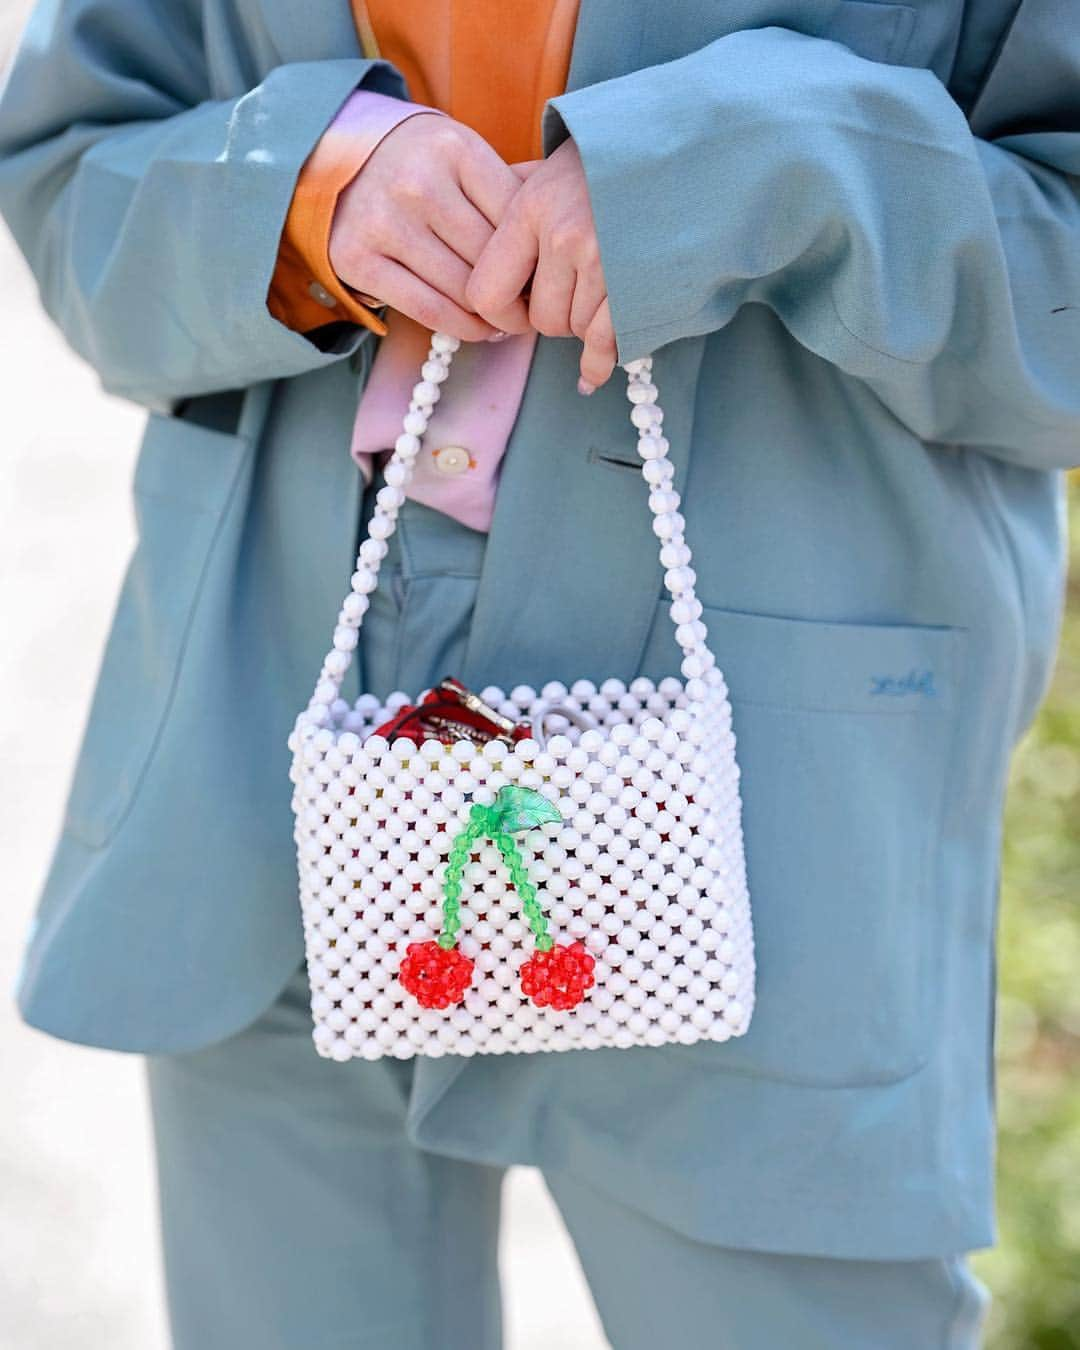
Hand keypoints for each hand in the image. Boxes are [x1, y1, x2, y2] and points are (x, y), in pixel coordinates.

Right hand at [329, 113, 529, 340]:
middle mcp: (418, 183)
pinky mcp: (359, 259)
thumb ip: (505, 189)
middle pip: (491, 258)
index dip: (538, 255)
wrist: (337, 160)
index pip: (516, 217)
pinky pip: (428, 309)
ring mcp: (385, 222)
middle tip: (532, 310)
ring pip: (464, 289)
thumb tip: (555, 246)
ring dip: (493, 317)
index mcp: (455, 150)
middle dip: (519, 293)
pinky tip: (478, 328)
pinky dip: (461, 327)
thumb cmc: (419, 164)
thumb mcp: (461, 156)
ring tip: (508, 322)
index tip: (547, 277)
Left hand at [466, 139, 616, 391]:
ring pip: (576, 330)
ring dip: (588, 322)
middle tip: (577, 291)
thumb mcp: (552, 169)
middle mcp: (565, 236)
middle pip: (540, 319)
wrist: (687, 148)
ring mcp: (607, 263)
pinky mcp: (641, 286)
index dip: (500, 314)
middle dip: (556, 315)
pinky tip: (590, 375)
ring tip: (607, 289)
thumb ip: (514, 202)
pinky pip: (606, 344)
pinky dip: (599, 362)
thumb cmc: (613, 163)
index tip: (516, 311)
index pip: (486, 294)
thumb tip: (473, 238)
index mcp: (533, 208)